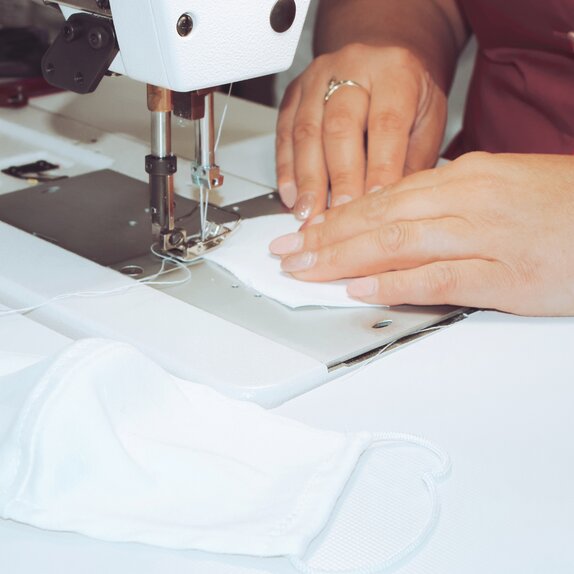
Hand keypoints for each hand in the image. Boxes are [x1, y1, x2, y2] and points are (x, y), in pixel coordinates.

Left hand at [269, 153, 573, 315]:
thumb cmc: (562, 207)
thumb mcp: (500, 188)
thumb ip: (450, 200)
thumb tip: (404, 212)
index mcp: (465, 177)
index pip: (384, 196)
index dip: (337, 216)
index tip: (305, 231)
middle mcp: (467, 198)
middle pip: (379, 217)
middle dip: (325, 237)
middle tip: (286, 253)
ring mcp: (484, 234)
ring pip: (397, 242)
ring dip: (343, 258)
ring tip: (305, 271)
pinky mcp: (502, 273)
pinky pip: (438, 277)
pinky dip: (394, 283)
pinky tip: (359, 289)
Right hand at [275, 43, 447, 220]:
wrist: (385, 59)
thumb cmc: (409, 96)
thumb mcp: (427, 124)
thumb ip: (410, 162)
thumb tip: (390, 207)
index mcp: (396, 71)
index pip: (386, 124)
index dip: (379, 168)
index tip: (373, 205)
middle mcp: (354, 67)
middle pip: (340, 127)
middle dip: (338, 178)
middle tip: (338, 215)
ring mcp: (319, 79)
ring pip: (307, 132)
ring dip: (307, 180)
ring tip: (309, 213)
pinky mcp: (295, 94)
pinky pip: (284, 133)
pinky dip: (286, 169)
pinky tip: (291, 196)